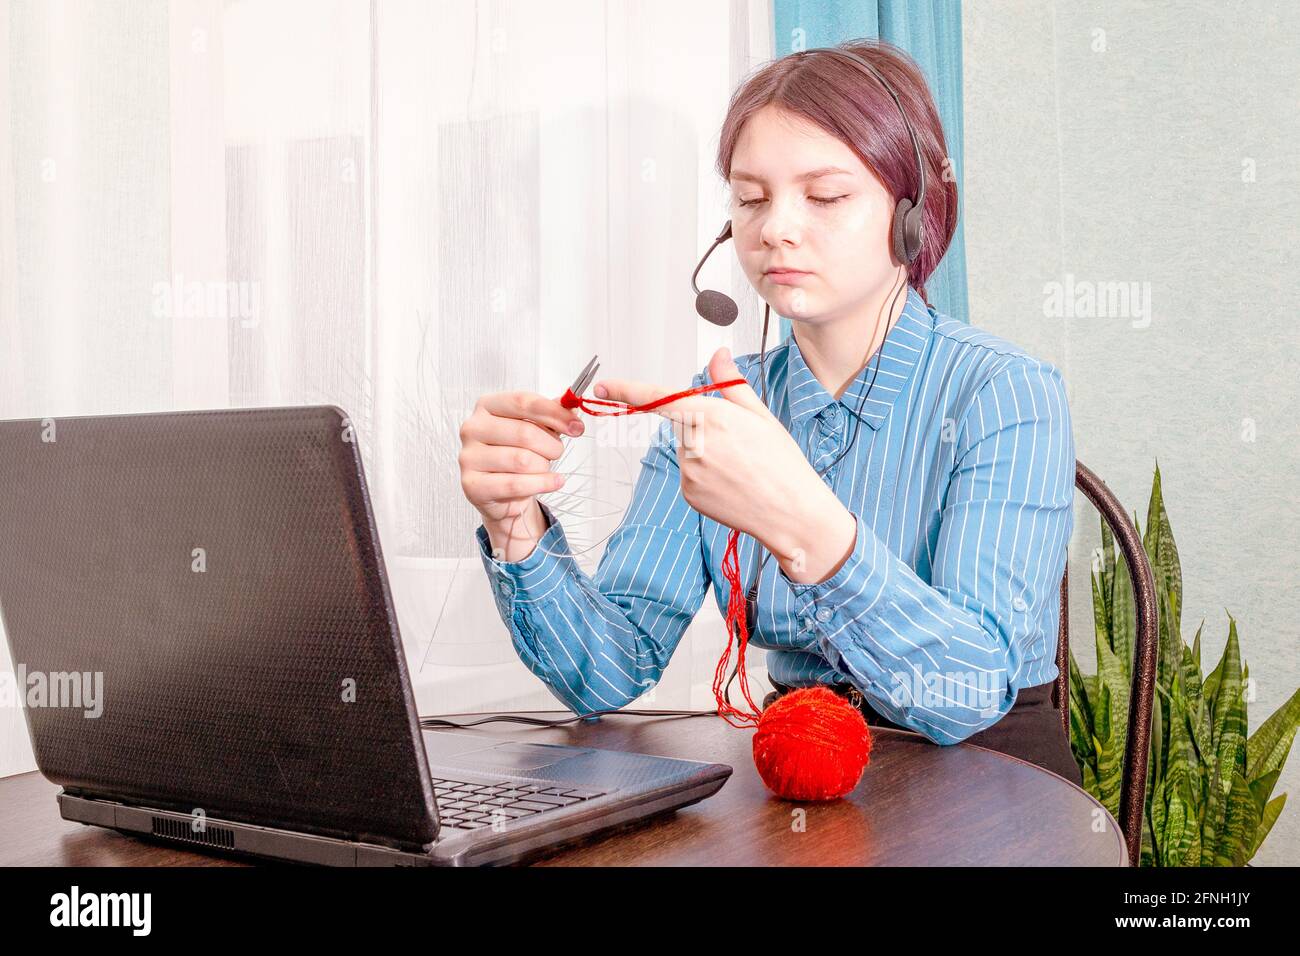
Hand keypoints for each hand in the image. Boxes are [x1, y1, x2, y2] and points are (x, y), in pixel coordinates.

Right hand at [458, 390, 582, 526]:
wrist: (501, 492)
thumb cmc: (515, 454)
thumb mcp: (534, 429)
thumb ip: (551, 415)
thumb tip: (571, 407)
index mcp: (486, 406)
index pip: (523, 402)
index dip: (554, 413)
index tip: (577, 426)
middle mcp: (473, 428)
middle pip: (525, 433)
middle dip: (551, 445)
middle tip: (557, 452)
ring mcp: (469, 457)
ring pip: (522, 461)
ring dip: (544, 467)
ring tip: (544, 468)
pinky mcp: (472, 485)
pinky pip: (515, 484)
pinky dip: (542, 484)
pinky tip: (553, 482)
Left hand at [595, 347, 848, 572]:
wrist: (790, 512)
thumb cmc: (781, 462)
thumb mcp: (760, 415)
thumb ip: (730, 383)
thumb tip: (717, 355)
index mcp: (710, 416)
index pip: (658, 397)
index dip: (626, 391)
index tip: (603, 387)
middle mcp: (693, 443)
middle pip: (682, 424)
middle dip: (703, 426)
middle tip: (739, 443)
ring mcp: (688, 471)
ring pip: (687, 450)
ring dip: (706, 452)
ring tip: (740, 467)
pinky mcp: (688, 494)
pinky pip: (690, 476)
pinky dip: (706, 476)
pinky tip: (732, 484)